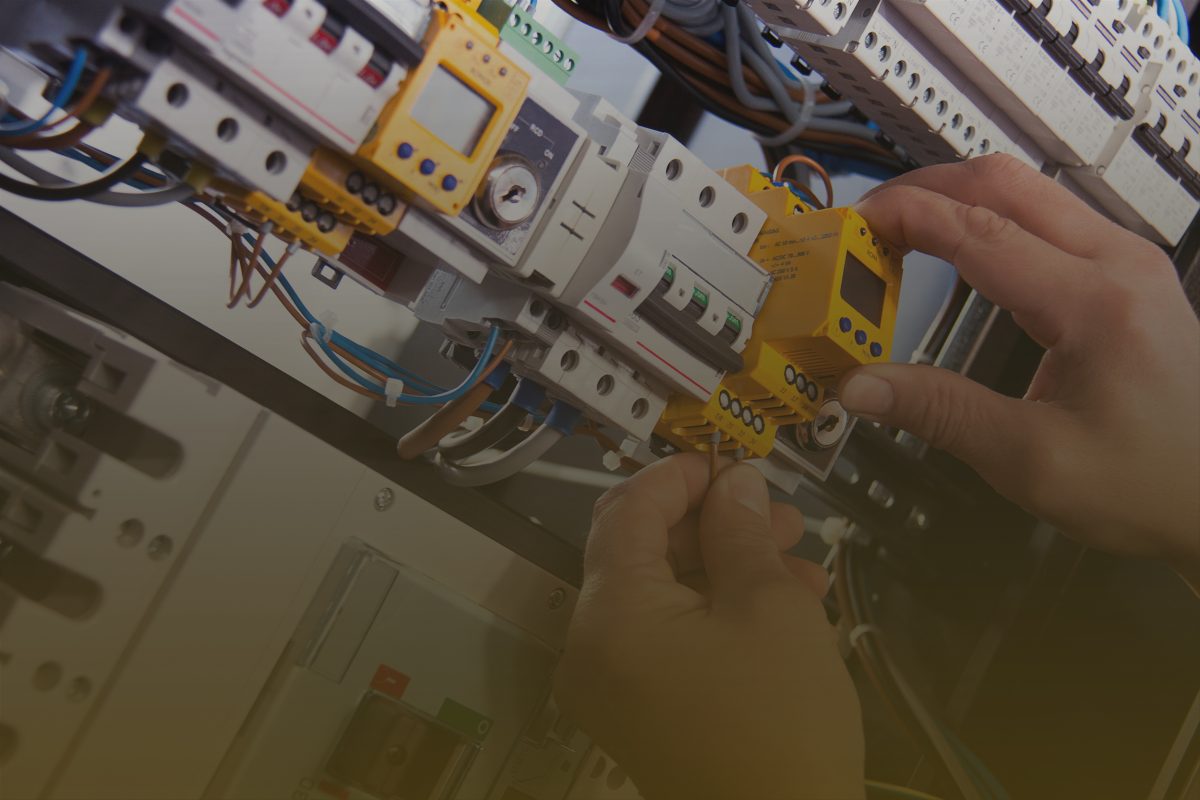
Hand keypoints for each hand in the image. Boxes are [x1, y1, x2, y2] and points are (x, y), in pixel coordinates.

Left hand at [554, 455, 863, 799]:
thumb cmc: (780, 718)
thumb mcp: (769, 607)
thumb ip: (740, 530)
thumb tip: (733, 479)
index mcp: (609, 613)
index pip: (628, 511)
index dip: (681, 474)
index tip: (736, 460)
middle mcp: (591, 645)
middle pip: (641, 551)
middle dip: (713, 523)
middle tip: (781, 513)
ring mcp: (610, 685)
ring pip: (662, 595)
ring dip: (727, 568)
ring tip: (801, 562)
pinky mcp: (639, 713)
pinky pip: (668, 639)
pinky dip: (716, 614)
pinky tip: (785, 607)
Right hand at [844, 154, 1199, 588]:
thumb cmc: (1144, 486)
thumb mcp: (1032, 461)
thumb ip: (941, 413)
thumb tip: (857, 385)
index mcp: (1094, 303)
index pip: (979, 232)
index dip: (907, 217)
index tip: (851, 222)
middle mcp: (1117, 262)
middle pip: (1007, 184)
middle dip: (927, 188)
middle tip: (868, 222)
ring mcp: (1128, 262)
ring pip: (1030, 193)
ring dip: (958, 199)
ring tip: (900, 232)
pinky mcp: (1127, 276)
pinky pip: (1049, 220)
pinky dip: (989, 219)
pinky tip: (957, 248)